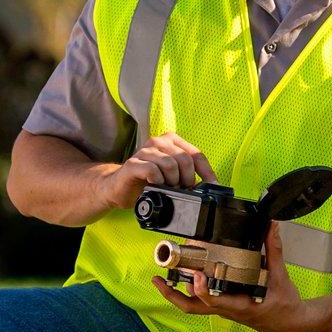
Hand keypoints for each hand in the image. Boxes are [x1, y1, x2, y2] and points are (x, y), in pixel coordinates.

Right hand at [100, 132, 216, 212]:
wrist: (119, 188)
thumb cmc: (147, 181)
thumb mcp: (173, 176)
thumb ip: (188, 175)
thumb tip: (209, 186)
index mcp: (171, 141)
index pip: (196, 154)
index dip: (207, 172)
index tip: (212, 187)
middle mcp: (159, 142)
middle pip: (185, 159)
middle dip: (187, 179)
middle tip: (181, 189)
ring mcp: (145, 151)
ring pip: (170, 164)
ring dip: (172, 181)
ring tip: (168, 188)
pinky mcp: (133, 163)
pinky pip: (152, 170)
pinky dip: (158, 182)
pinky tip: (155, 186)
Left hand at [150, 225, 326, 331]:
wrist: (290, 323)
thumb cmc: (285, 306)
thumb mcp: (280, 276)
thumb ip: (273, 249)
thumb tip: (271, 226)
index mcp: (240, 306)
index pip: (214, 301)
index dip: (202, 289)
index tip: (196, 275)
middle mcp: (227, 310)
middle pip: (192, 307)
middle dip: (171, 294)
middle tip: (157, 278)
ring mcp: (224, 309)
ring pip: (194, 305)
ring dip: (176, 292)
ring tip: (162, 277)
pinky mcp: (225, 306)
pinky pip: (202, 302)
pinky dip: (191, 290)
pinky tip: (186, 277)